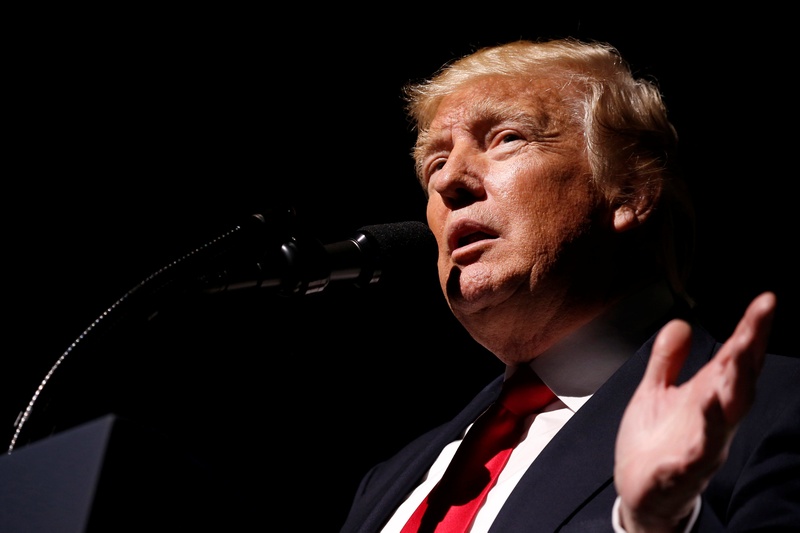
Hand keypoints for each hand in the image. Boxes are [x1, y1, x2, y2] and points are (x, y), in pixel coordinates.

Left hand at [613, 292, 776, 532]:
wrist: (640, 492)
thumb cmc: (655, 441)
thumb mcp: (655, 391)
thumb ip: (668, 359)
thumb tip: (680, 323)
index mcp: (707, 396)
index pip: (735, 360)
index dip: (752, 331)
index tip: (766, 301)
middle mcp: (712, 419)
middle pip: (738, 384)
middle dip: (749, 353)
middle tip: (757, 321)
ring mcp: (700, 445)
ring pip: (726, 417)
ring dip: (733, 387)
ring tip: (736, 356)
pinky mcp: (680, 471)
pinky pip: (696, 455)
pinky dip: (703, 435)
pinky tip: (705, 412)